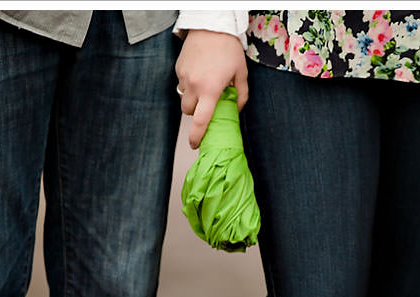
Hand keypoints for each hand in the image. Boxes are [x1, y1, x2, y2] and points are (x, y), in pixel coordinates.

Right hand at [175, 30, 248, 148]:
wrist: (211, 27)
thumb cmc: (229, 50)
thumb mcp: (241, 74)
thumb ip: (241, 96)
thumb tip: (237, 111)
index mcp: (211, 90)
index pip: (201, 121)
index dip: (197, 136)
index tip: (195, 145)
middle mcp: (194, 86)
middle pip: (188, 112)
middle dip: (196, 112)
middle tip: (207, 104)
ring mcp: (184, 77)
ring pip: (183, 98)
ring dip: (192, 99)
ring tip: (204, 86)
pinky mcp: (178, 68)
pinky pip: (181, 84)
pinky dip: (188, 85)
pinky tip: (199, 73)